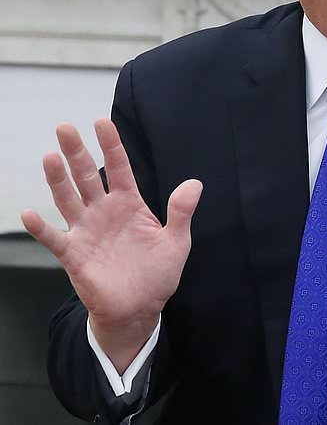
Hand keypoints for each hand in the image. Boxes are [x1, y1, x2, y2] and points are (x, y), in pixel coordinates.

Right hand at [21, 119, 200, 372]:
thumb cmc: (157, 272)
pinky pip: (54, 238)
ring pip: (68, 199)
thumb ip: (181, 212)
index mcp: (129, 204)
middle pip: (87, 176)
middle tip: (65, 127)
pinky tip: (30, 213)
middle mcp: (104, 211)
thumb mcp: (177, 242)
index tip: (101, 121)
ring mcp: (86, 230)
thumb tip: (195, 183)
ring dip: (58, 179)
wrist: (140, 307)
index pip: (119, 168)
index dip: (111, 145)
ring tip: (50, 156)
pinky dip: (41, 228)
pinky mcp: (74, 254)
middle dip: (77, 152)